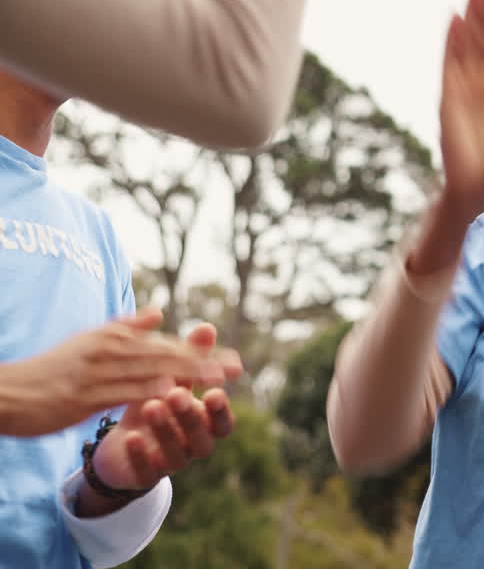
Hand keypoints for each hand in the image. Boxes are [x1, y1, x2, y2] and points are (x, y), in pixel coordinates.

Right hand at [0, 310, 237, 436]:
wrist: (7, 391)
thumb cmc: (53, 369)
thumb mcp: (90, 341)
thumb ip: (127, 327)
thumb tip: (159, 311)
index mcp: (114, 337)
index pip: (165, 345)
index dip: (199, 352)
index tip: (231, 358)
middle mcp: (109, 350)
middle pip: (164, 355)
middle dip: (203, 362)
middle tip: (237, 368)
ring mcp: (96, 372)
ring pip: (148, 372)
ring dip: (185, 375)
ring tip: (216, 379)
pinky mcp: (83, 396)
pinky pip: (120, 392)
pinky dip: (147, 391)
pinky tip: (172, 395)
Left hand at [80, 324, 237, 515]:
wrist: (121, 446)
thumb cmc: (154, 405)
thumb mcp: (170, 381)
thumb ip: (190, 359)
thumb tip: (207, 327)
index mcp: (206, 425)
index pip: (223, 421)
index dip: (220, 410)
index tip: (213, 391)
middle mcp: (194, 447)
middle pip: (202, 436)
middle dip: (189, 415)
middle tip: (177, 394)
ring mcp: (171, 464)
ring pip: (176, 454)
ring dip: (165, 430)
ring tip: (151, 406)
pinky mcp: (145, 478)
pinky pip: (147, 471)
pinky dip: (140, 455)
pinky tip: (130, 437)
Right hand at [438, 0, 483, 213]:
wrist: (473, 182)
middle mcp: (475, 81)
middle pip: (480, 37)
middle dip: (483, 8)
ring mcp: (460, 85)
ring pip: (466, 43)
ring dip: (469, 16)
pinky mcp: (449, 95)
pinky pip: (450, 62)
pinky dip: (452, 40)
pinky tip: (454, 18)